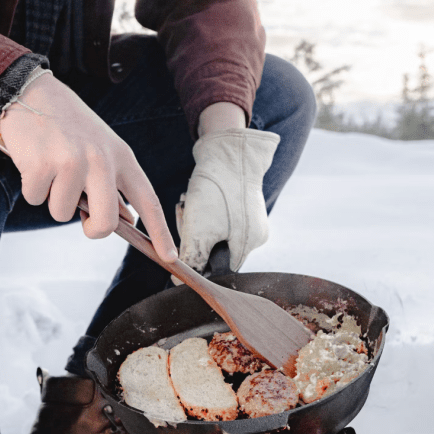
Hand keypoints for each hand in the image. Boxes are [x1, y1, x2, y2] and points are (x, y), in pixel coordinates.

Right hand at [0, 74, 176, 261]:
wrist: (29, 91)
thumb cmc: (67, 125)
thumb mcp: (101, 147)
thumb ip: (113, 182)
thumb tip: (126, 220)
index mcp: (121, 157)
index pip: (148, 201)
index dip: (160, 232)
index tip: (170, 256)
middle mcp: (101, 161)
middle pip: (105, 223)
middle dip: (91, 228)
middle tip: (81, 214)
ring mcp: (71, 163)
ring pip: (63, 214)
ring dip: (52, 199)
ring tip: (51, 168)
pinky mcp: (42, 165)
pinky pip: (36, 200)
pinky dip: (31, 188)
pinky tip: (34, 161)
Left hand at [176, 127, 279, 274]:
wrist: (228, 150)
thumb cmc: (216, 191)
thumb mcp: (198, 231)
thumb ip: (191, 260)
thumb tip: (179, 283)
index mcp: (248, 245)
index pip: (219, 270)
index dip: (197, 264)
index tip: (181, 252)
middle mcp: (254, 235)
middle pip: (215, 251)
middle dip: (194, 238)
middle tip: (184, 219)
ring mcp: (250, 219)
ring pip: (213, 232)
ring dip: (195, 223)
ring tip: (188, 205)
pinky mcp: (242, 204)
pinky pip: (218, 217)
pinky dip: (202, 211)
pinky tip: (195, 198)